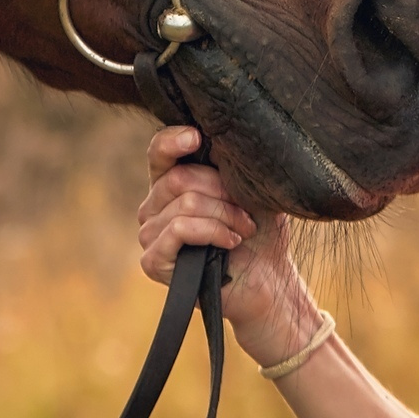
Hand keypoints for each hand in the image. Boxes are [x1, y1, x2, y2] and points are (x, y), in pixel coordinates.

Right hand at [136, 127, 320, 366]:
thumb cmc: (259, 233)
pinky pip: (179, 229)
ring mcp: (150, 234)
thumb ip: (228, 164)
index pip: (159, 152)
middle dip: (222, 192)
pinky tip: (230, 242)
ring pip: (185, 204)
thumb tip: (217, 139)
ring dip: (224, 216)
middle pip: (179, 178)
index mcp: (172, 183)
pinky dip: (212, 232)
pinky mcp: (153, 260)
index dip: (173, 140)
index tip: (198, 137)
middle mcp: (154, 206)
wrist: (268, 279)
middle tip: (246, 211)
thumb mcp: (249, 189)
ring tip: (243, 230)